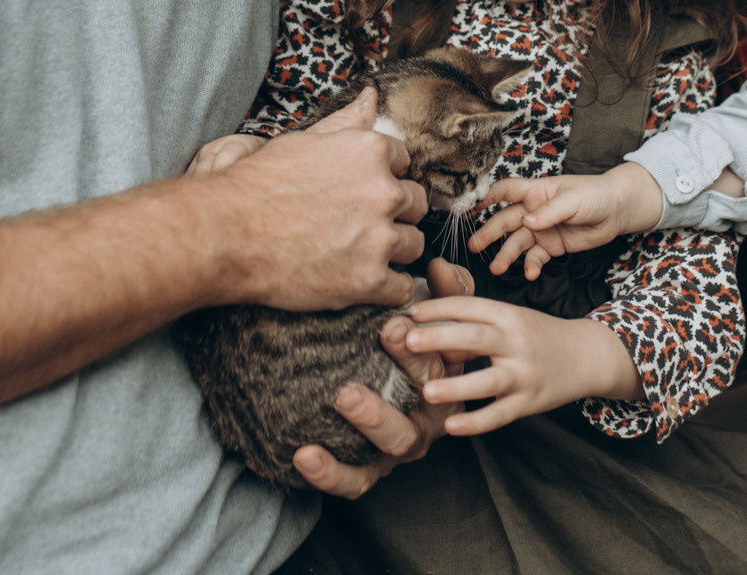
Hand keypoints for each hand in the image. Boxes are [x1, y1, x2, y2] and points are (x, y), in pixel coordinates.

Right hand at [190, 89, 427, 310]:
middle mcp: (384, 191)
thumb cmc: (259, 184)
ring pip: (414, 245)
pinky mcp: (368, 280)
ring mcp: (379, 238)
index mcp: (371, 151)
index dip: (384, 178)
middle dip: (395, 213)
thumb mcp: (304, 140)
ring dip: (394, 251)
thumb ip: (346, 122)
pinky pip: (402, 289)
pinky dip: (388, 288)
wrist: (227, 232)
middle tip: (362, 225)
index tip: (361, 192)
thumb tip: (371, 96)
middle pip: (416, 204)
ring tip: (359, 254)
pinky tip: (364, 281)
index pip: (404, 163)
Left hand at [293, 258, 472, 498]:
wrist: (399, 389)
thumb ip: (443, 292)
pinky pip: (354, 481)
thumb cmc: (418, 348)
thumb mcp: (435, 320)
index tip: (393, 326)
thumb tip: (440, 265)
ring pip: (390, 447)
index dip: (418, 352)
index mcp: (444, 385)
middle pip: (412, 421)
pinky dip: (330, 474)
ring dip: (366, 426)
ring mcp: (399, 449)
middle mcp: (426, 421)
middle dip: (382, 404)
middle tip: (349, 387)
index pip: (437, 370)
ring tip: (338, 401)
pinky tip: (303, 455)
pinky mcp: (371, 470)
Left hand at [400, 295, 639, 434]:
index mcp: (508, 315)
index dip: (439, 308)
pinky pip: (500, 414)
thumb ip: (471, 309)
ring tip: (427, 391)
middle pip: (477, 337)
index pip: (471, 307)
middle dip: (442, 338)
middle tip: (408, 340)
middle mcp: (516, 341)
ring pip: (489, 380)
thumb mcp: (510, 314)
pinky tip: (452, 425)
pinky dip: (476, 421)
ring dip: (457, 386)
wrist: (587, 355)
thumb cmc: (537, 334)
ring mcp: (524, 373)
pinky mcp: (529, 402)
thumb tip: (431, 284)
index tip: (409, 312)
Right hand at [470, 163, 662, 277]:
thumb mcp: (573, 200)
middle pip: (506, 221)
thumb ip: (550, 212)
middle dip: (489, 233)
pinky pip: (536, 257)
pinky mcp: (552, 246)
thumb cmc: (595, 195)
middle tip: (474, 247)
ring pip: (518, 243)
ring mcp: (542, 230)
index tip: (472, 208)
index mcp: (536, 192)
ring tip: (496, 268)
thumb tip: (528, 223)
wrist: (617, 211)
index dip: (489, 197)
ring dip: (506, 255)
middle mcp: (534, 211)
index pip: (507, 190)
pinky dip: (531, 265)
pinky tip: (531, 273)